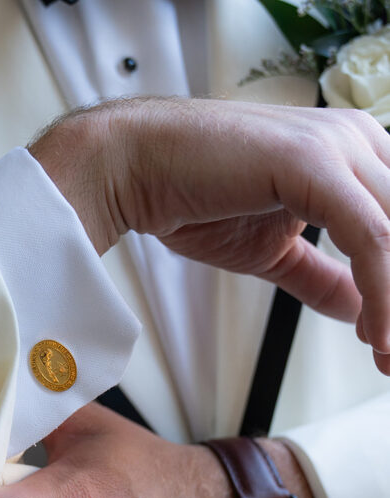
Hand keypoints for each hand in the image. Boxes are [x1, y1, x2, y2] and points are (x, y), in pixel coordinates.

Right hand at [30, 97, 389, 373]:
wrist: (134, 167)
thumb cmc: (192, 193)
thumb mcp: (274, 251)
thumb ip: (323, 277)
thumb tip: (359, 308)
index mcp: (355, 152)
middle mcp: (357, 139)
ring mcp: (339, 147)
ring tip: (389, 358)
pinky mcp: (314, 164)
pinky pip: (371, 238)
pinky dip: (381, 294)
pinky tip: (375, 335)